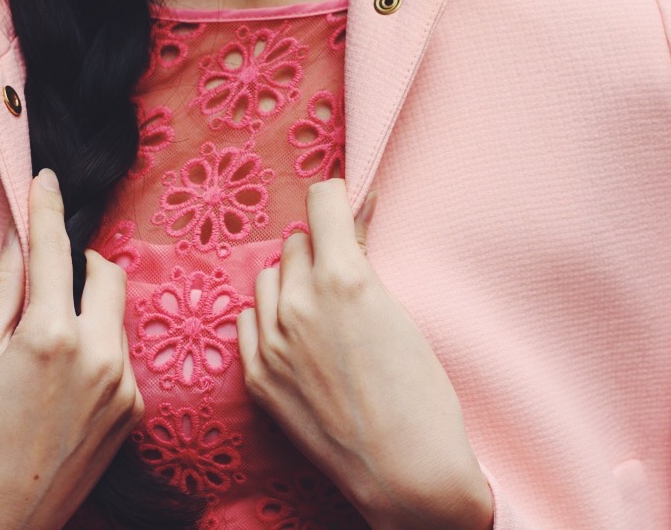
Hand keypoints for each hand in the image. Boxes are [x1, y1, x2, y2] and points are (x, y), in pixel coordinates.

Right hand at [0, 169, 142, 529]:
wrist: (1, 520)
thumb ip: (1, 292)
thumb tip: (17, 242)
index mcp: (51, 337)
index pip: (55, 253)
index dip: (47, 210)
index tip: (46, 181)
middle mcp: (100, 355)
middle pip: (107, 276)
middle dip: (83, 265)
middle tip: (51, 278)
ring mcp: (124, 384)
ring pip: (117, 317)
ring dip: (90, 311)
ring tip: (50, 345)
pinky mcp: (136, 409)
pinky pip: (122, 356)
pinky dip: (99, 350)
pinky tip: (67, 382)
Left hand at [237, 179, 492, 529]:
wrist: (405, 473)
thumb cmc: (422, 396)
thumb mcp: (401, 313)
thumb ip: (364, 266)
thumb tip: (351, 225)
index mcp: (344, 279)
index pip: (322, 201)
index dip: (335, 197)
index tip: (340, 202)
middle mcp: (299, 303)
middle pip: (294, 241)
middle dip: (317, 247)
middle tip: (340, 268)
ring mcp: (271, 341)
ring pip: (268, 278)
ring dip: (290, 281)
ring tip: (318, 308)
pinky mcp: (257, 375)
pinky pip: (248, 320)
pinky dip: (269, 318)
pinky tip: (294, 335)